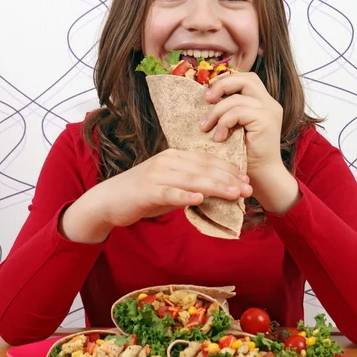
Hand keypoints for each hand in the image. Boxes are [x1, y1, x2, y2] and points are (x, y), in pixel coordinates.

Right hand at [100, 148, 252, 227]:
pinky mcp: (147, 191)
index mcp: (175, 156)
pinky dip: (184, 196)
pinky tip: (199, 199)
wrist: (108, 200)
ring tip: (234, 193)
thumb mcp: (170, 186)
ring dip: (215, 187)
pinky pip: (169, 193)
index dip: (228, 169)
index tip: (246, 179)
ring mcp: (157, 175)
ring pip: (192, 180)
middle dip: (228, 179)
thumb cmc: (142, 194)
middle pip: (204, 169)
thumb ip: (191, 186)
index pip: (207, 160)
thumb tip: (217, 192)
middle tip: (248, 188)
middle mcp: (167, 161)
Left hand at [201, 72, 282, 176]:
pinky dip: (224, 122)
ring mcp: (270, 110)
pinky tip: (220, 137)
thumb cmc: (244, 155)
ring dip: (217, 111)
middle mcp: (269, 103)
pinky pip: (238, 112)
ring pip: (237, 98)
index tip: (208, 94)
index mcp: (263, 102)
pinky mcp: (266, 120)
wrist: (261, 177)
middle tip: (206, 99)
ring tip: (206, 127)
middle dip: (221, 86)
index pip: (245, 78)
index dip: (226, 80)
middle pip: (246, 79)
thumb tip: (204, 96)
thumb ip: (228, 111)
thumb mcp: (234, 127)